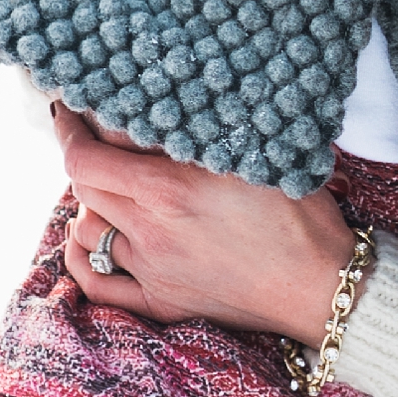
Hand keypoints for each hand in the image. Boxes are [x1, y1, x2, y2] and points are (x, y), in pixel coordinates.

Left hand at [53, 106, 355, 338]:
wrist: (323, 287)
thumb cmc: (302, 215)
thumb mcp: (256, 154)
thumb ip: (204, 128)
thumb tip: (167, 94)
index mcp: (171, 188)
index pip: (90, 150)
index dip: (74, 121)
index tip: (74, 104)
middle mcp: (152, 229)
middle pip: (83, 184)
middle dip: (80, 152)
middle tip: (87, 132)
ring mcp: (152, 270)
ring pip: (86, 227)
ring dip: (88, 200)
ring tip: (106, 182)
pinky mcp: (160, 302)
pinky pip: (94, 282)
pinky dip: (81, 255)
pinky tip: (87, 236)